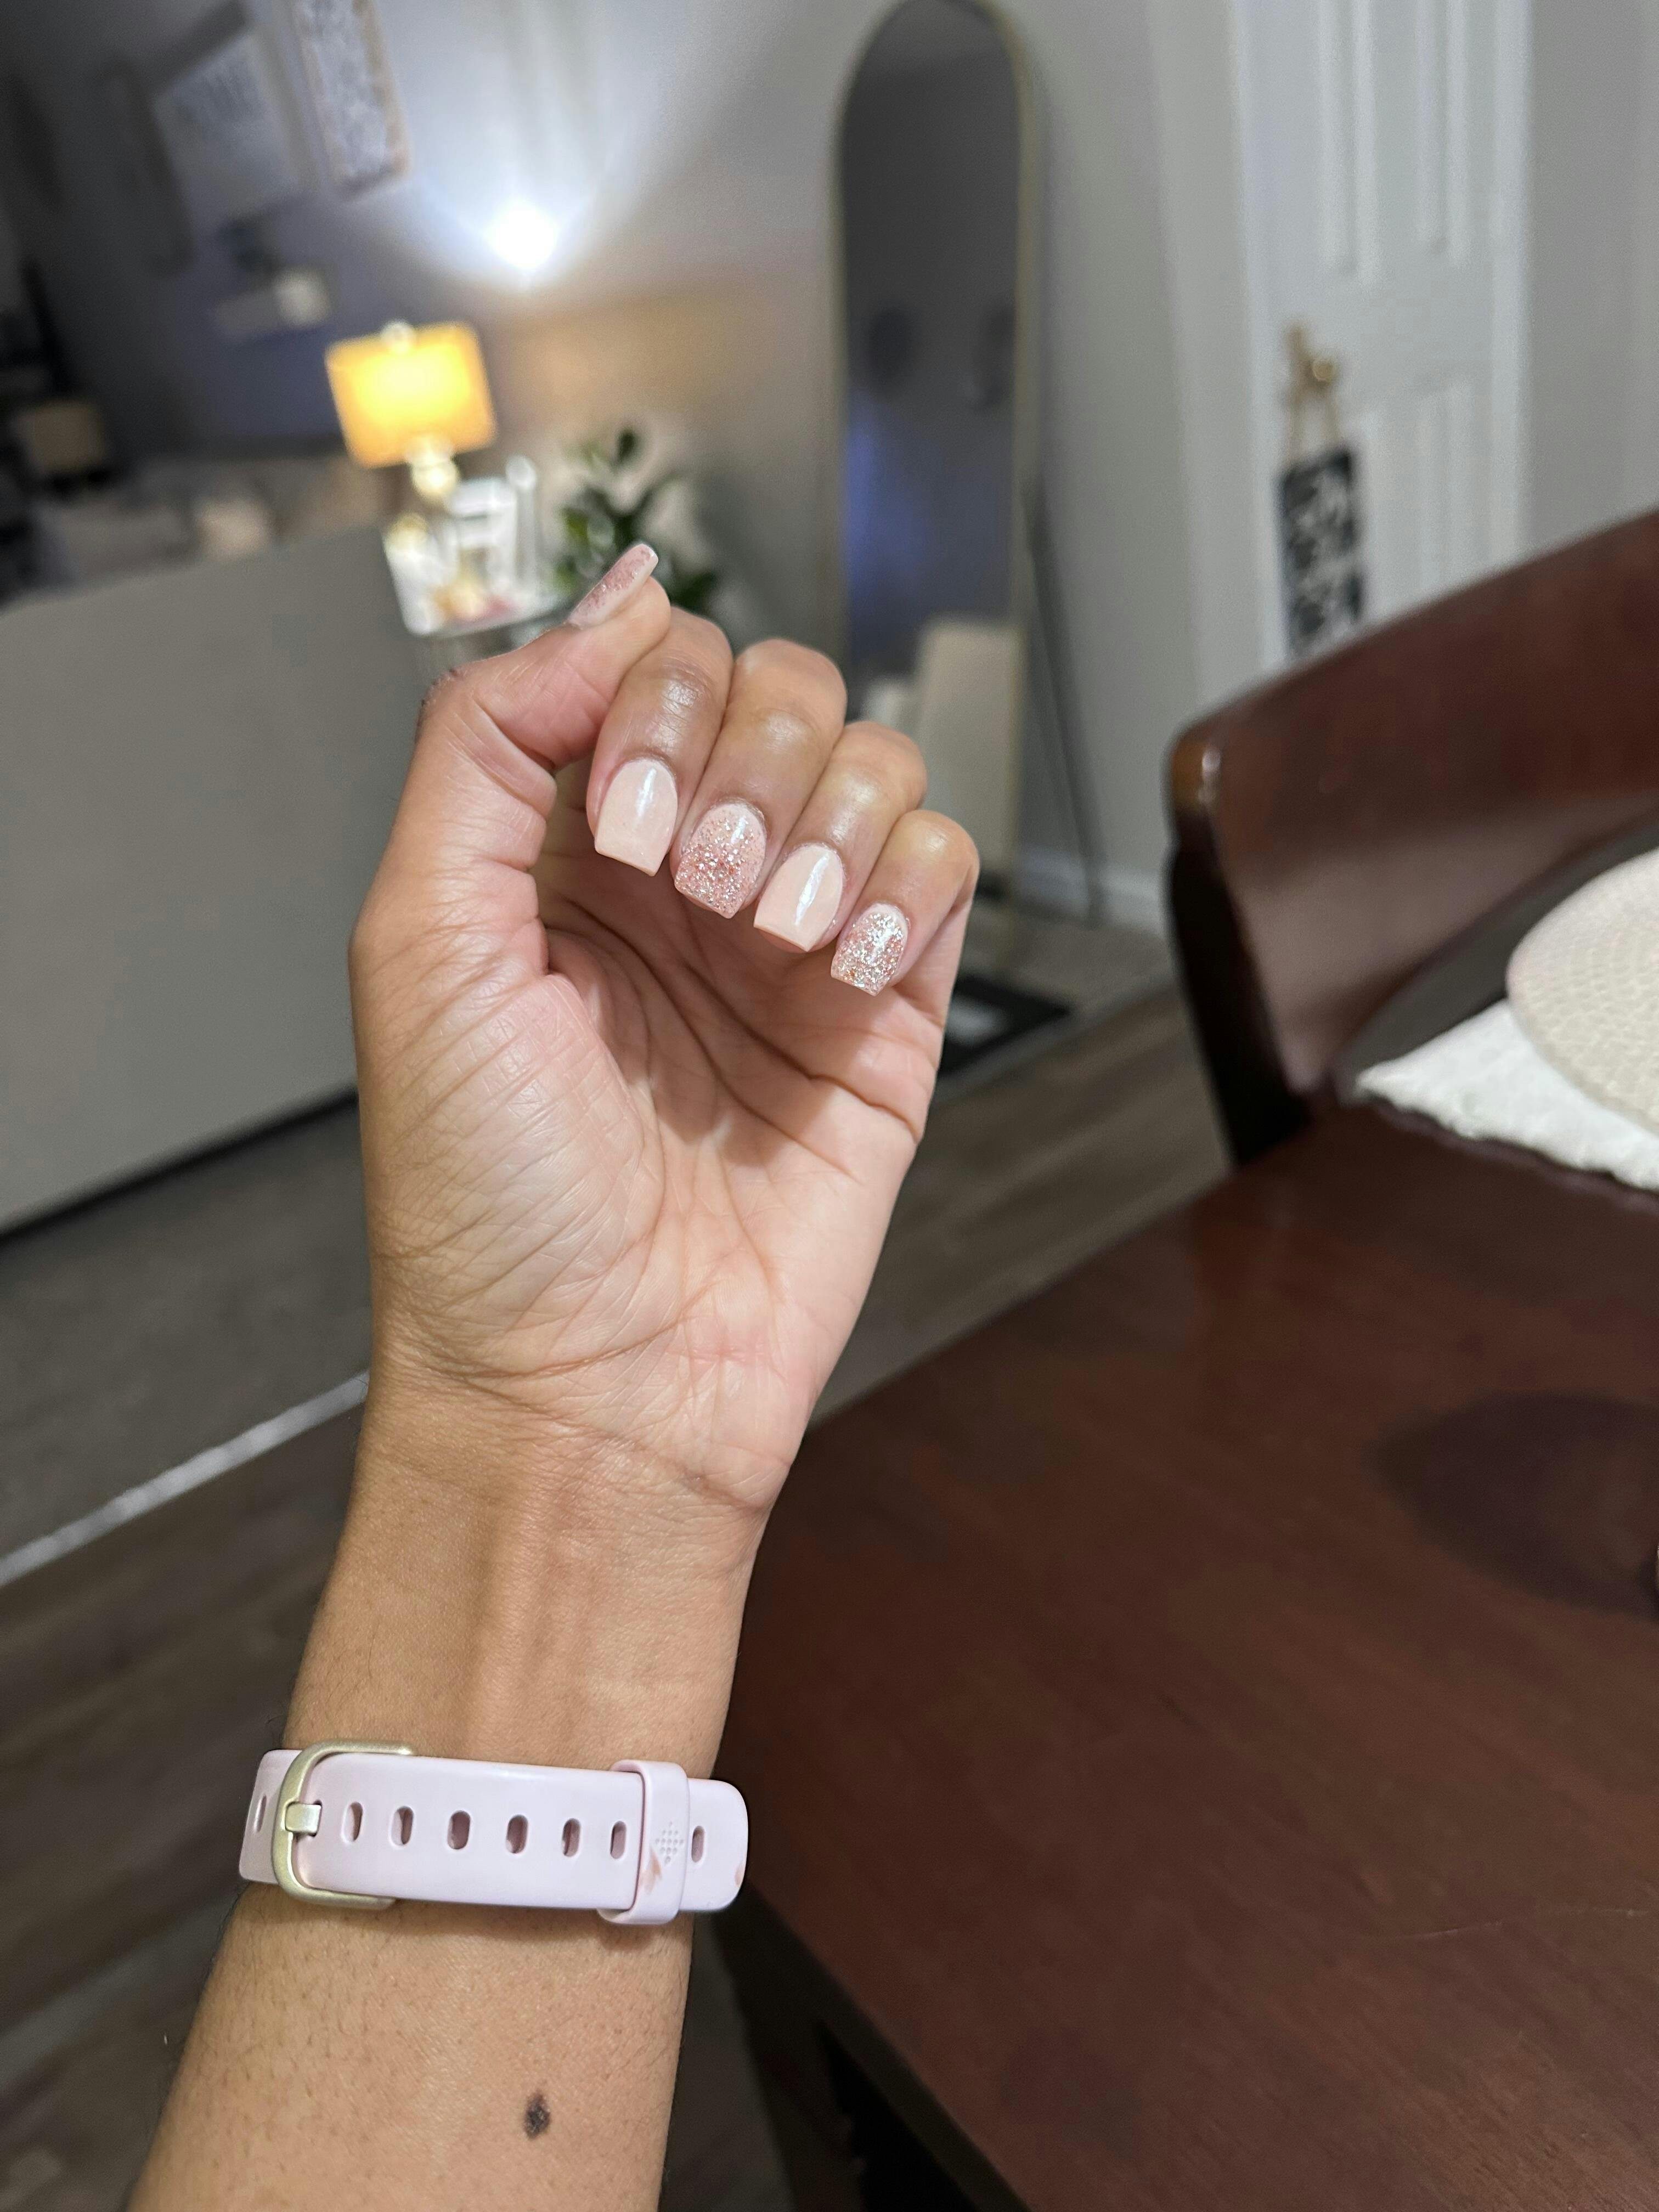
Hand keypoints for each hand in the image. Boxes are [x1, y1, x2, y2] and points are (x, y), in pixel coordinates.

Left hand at [350, 548, 976, 1559]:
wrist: (591, 1386)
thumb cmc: (485, 1196)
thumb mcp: (418, 942)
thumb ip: (489, 742)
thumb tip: (619, 594)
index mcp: (562, 853)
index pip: (649, 665)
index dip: (654, 701)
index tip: (622, 826)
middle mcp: (685, 883)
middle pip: (777, 692)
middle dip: (748, 760)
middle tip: (700, 890)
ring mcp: (793, 948)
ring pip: (874, 764)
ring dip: (831, 824)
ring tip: (774, 938)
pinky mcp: (890, 1022)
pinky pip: (945, 872)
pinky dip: (913, 889)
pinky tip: (847, 973)